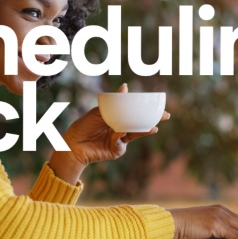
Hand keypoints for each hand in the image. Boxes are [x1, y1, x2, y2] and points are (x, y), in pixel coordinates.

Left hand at [49, 83, 168, 184]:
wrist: (72, 144)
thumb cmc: (83, 126)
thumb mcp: (99, 111)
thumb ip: (114, 103)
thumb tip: (126, 87)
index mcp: (117, 118)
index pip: (134, 112)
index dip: (145, 108)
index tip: (158, 103)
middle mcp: (121, 128)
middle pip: (139, 123)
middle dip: (153, 119)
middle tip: (165, 115)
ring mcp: (120, 140)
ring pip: (135, 133)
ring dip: (144, 130)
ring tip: (154, 127)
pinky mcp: (116, 150)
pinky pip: (121, 141)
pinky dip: (119, 135)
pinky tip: (118, 131)